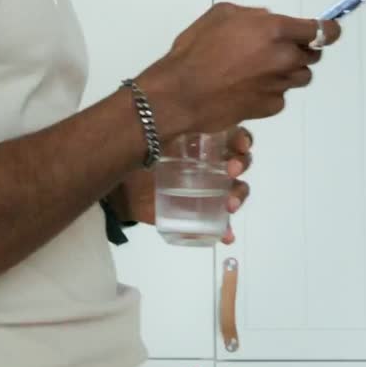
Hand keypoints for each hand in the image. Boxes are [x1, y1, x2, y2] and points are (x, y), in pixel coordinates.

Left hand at [109, 124, 252, 239]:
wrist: (123, 189)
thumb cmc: (139, 159)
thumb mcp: (152, 142)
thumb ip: (160, 136)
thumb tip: (165, 130)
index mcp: (203, 143)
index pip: (233, 136)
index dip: (242, 139)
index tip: (241, 145)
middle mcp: (212, 164)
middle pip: (240, 161)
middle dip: (242, 164)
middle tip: (232, 170)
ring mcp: (209, 190)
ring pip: (236, 189)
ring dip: (239, 196)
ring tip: (230, 205)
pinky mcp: (201, 213)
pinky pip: (220, 222)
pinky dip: (226, 230)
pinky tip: (226, 235)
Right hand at [140, 3, 340, 136]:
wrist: (181, 93)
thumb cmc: (196, 49)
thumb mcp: (221, 15)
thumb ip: (253, 16)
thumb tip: (269, 21)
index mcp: (275, 31)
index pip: (321, 31)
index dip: (330, 30)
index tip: (331, 31)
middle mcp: (284, 58)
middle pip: (312, 55)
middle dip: (302, 50)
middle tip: (278, 50)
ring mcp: (279, 85)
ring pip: (299, 77)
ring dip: (287, 71)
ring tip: (259, 70)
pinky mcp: (270, 107)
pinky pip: (280, 96)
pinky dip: (271, 91)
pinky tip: (247, 88)